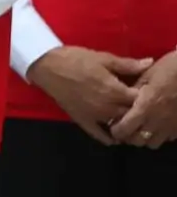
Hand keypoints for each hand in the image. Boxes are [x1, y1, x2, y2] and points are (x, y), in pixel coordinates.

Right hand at [27, 47, 149, 144]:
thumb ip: (127, 65)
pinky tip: (115, 137)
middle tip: (139, 106)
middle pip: (133, 116)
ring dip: (127, 125)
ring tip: (130, 120)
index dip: (146, 97)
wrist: (47, 66)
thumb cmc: (75, 59)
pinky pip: (100, 135)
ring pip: (120, 127)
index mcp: (116, 91)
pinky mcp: (83, 121)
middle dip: (139, 111)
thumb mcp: (103, 58)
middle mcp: (109, 107)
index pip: (141, 100)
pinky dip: (110, 139)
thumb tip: (149, 64)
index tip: (147, 92)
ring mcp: (96, 116)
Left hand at [108, 49, 176, 148]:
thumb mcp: (147, 75)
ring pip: (153, 143)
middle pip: (138, 141)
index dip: (116, 130)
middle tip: (126, 127)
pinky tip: (159, 124)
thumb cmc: (170, 69)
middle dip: (129, 136)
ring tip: (142, 127)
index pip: (125, 129)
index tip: (113, 124)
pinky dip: (160, 135)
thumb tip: (121, 100)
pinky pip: (168, 138)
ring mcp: (172, 126)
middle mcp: (158, 121)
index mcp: (145, 108)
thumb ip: (133, 90)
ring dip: (145, 138)